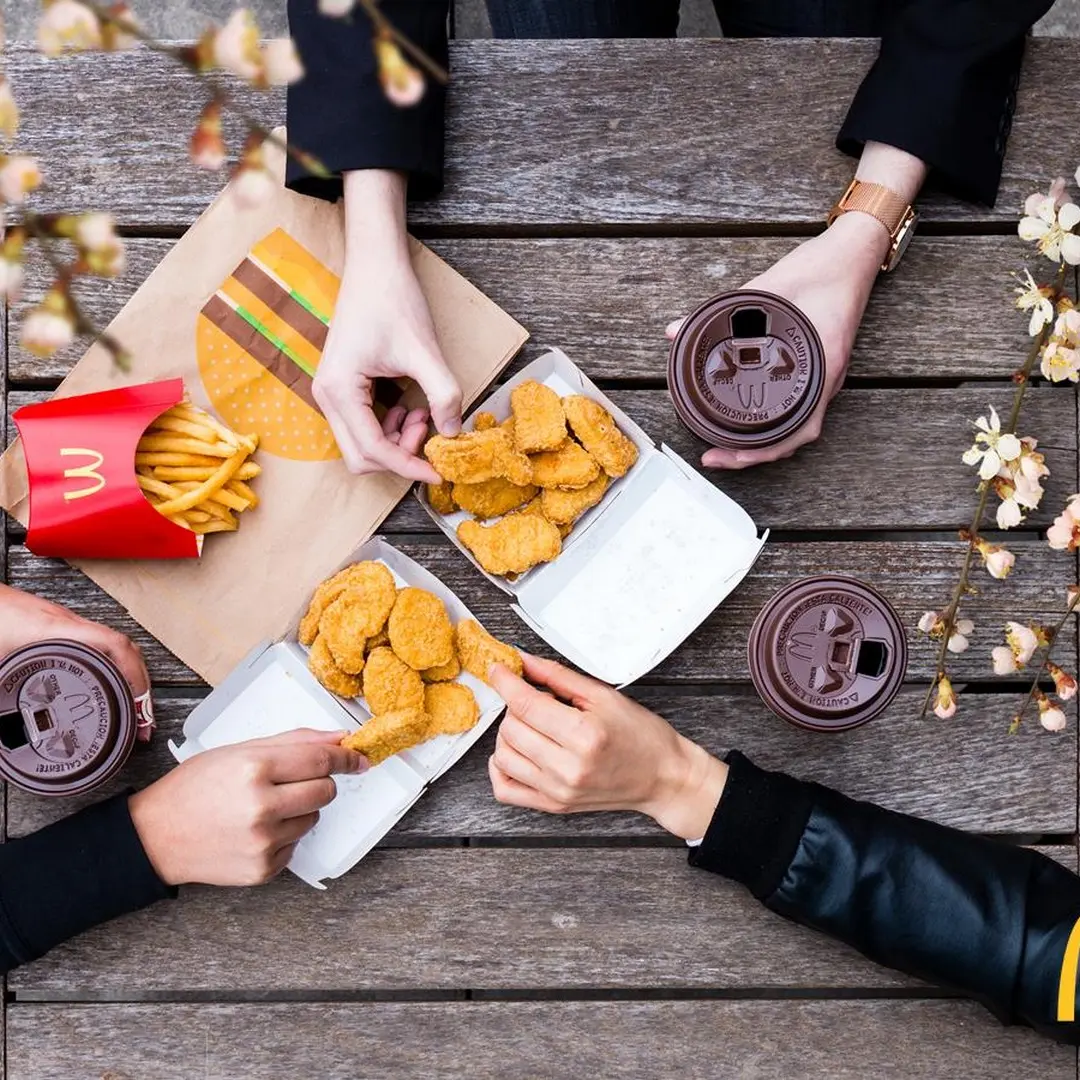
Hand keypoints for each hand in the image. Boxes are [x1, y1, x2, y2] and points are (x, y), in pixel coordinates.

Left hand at [0, 583, 148, 697]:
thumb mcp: (2, 661)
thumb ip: (7, 689)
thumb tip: (6, 721)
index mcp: (59, 631)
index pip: (116, 645)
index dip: (136, 673)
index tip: (141, 699)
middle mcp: (69, 624)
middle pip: (125, 645)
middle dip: (141, 678)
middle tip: (143, 709)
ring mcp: (66, 622)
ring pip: (114, 642)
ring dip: (129, 667)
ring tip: (133, 695)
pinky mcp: (59, 624)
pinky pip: (99, 640)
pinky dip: (111, 660)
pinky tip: (107, 675)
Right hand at [129, 729, 366, 886]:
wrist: (156, 836)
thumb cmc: (196, 786)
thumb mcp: (240, 750)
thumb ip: (294, 742)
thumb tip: (340, 738)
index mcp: (255, 769)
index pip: (320, 760)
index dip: (344, 758)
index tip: (358, 759)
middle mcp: (261, 807)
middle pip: (324, 791)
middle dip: (318, 783)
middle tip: (292, 783)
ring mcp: (263, 842)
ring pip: (314, 818)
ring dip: (299, 810)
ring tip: (263, 807)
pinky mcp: (262, 869)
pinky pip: (296, 845)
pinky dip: (284, 836)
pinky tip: (254, 831)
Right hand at [314, 170, 459, 482]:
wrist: (375, 263)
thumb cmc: (393, 299)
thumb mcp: (424, 350)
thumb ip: (442, 394)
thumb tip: (453, 434)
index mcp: (339, 391)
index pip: (373, 451)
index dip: (409, 466)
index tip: (440, 471)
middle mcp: (327, 396)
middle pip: (361, 457)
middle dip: (399, 454)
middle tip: (430, 431)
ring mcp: (331, 392)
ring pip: (362, 444)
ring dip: (395, 440)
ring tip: (423, 412)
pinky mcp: (342, 387)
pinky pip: (364, 425)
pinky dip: (389, 426)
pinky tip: (411, 406)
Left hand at [487, 654, 727, 840]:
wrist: (663, 777)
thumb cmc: (640, 735)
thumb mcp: (603, 695)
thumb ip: (558, 677)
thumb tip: (522, 661)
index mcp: (584, 735)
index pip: (526, 704)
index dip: (506, 682)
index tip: (499, 669)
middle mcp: (568, 767)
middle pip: (511, 728)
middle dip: (515, 706)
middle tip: (536, 698)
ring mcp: (558, 791)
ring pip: (503, 756)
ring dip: (509, 733)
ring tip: (533, 724)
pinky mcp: (553, 805)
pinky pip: (505, 790)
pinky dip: (501, 767)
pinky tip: (518, 751)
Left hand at [666, 211, 886, 469]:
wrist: (852, 255)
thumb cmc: (819, 270)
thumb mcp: (763, 289)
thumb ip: (717, 313)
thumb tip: (674, 331)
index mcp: (821, 367)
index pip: (797, 431)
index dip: (758, 452)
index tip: (722, 455)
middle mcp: (826, 380)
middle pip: (794, 439)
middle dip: (753, 456)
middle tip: (714, 458)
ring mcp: (825, 377)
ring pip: (798, 429)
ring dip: (765, 445)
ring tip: (728, 450)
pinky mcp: (819, 370)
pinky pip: (800, 410)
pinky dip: (775, 425)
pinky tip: (751, 425)